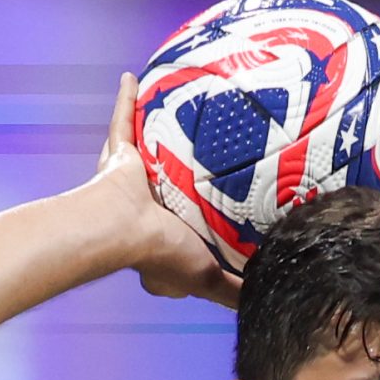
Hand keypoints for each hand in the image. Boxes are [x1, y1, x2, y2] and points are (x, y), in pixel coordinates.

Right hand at [90, 72, 244, 306]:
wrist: (119, 227)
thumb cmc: (160, 252)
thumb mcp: (208, 277)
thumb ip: (232, 289)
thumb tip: (262, 300)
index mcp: (159, 240)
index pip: (183, 233)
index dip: (197, 231)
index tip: (216, 224)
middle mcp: (145, 208)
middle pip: (169, 188)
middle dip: (182, 178)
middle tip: (203, 163)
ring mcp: (130, 181)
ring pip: (148, 153)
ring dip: (159, 137)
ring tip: (180, 116)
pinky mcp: (118, 157)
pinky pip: (121, 121)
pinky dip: (124, 100)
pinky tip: (132, 79)